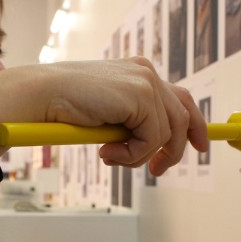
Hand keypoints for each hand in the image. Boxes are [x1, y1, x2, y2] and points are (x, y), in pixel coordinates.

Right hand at [0, 57, 208, 176]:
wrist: (41, 95)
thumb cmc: (63, 106)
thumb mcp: (105, 114)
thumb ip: (128, 121)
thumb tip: (148, 146)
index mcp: (138, 71)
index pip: (179, 97)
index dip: (193, 124)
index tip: (199, 147)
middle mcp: (146, 72)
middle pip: (183, 114)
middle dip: (176, 148)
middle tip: (159, 170)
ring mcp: (146, 82)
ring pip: (166, 133)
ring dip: (141, 155)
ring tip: (113, 158)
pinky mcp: (141, 97)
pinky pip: (152, 139)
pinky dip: (132, 154)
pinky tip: (106, 151)